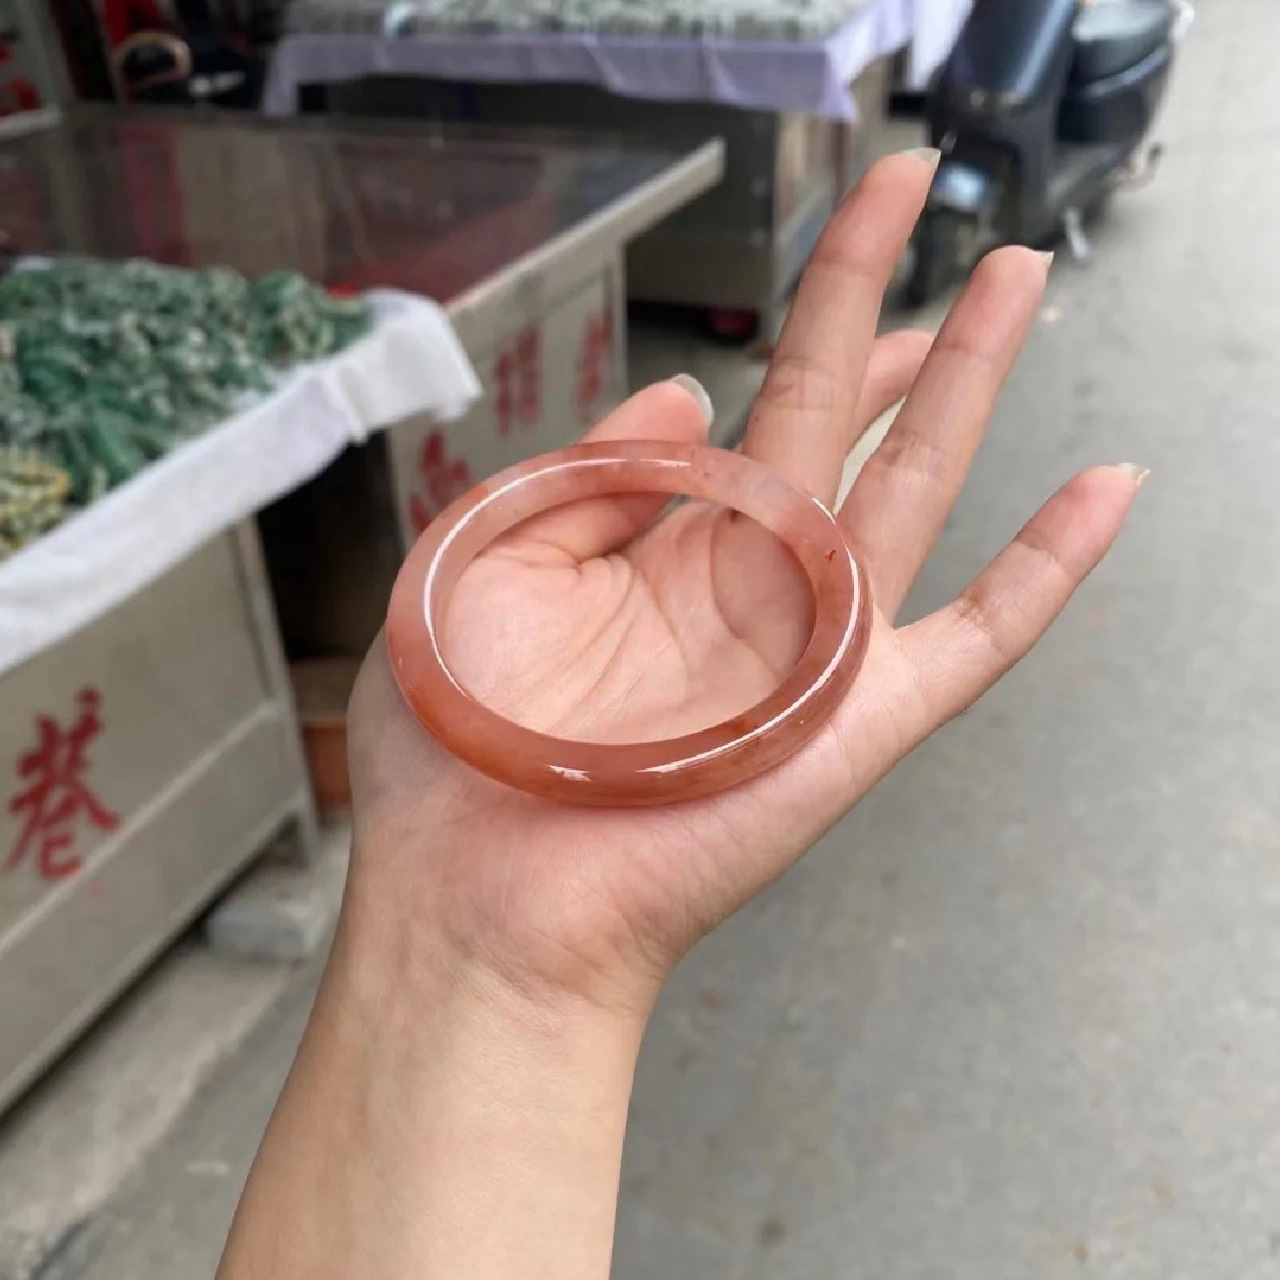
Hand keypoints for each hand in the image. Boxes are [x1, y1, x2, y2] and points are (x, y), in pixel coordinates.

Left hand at [344, 152, 1141, 1016]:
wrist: (479, 893)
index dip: (809, 315)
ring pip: (917, 487)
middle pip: (846, 418)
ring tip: (1021, 280)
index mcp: (666, 543)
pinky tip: (1106, 492)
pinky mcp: (858, 721)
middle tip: (937, 203)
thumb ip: (587, 468)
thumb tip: (683, 391)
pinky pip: (977, 639)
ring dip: (973, 384)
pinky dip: (1047, 572)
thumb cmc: (460, 745)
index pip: (762, 409)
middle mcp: (751, 579)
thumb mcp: (491, 559)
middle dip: (892, 308)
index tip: (855, 224)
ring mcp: (813, 644)